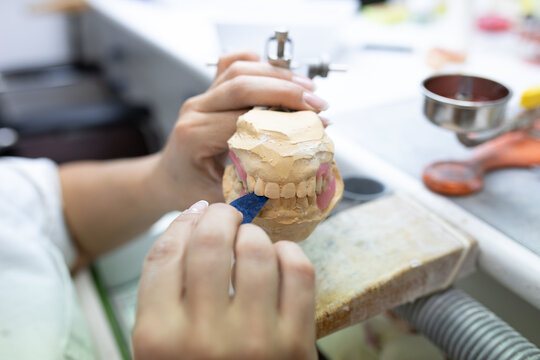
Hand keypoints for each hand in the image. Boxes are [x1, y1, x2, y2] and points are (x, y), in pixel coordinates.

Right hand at [133, 201, 316, 359]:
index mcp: (158, 338)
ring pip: (256, 249)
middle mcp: (204, 338)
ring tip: (248, 240)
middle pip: (210, 242)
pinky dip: (289, 252)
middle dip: (218, 216)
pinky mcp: (298, 344)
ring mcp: (255, 340)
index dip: (181, 222)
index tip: (193, 214)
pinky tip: (278, 258)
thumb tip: (193, 220)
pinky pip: (298, 271)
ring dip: (252, 234)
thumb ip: (163, 293)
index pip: (165, 253)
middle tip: (224, 216)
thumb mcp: (159, 348)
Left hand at [153, 52, 327, 208]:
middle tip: (318, 104)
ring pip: (240, 68)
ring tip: (308, 88)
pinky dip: (258, 63)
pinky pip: (232, 63)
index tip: (315, 125)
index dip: (285, 119)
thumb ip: (256, 185)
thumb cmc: (191, 188)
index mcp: (196, 135)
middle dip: (287, 90)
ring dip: (279, 75)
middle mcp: (196, 109)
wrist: (169, 177)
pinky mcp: (209, 90)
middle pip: (243, 84)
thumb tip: (301, 171)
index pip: (245, 117)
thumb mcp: (222, 196)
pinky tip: (280, 75)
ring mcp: (201, 96)